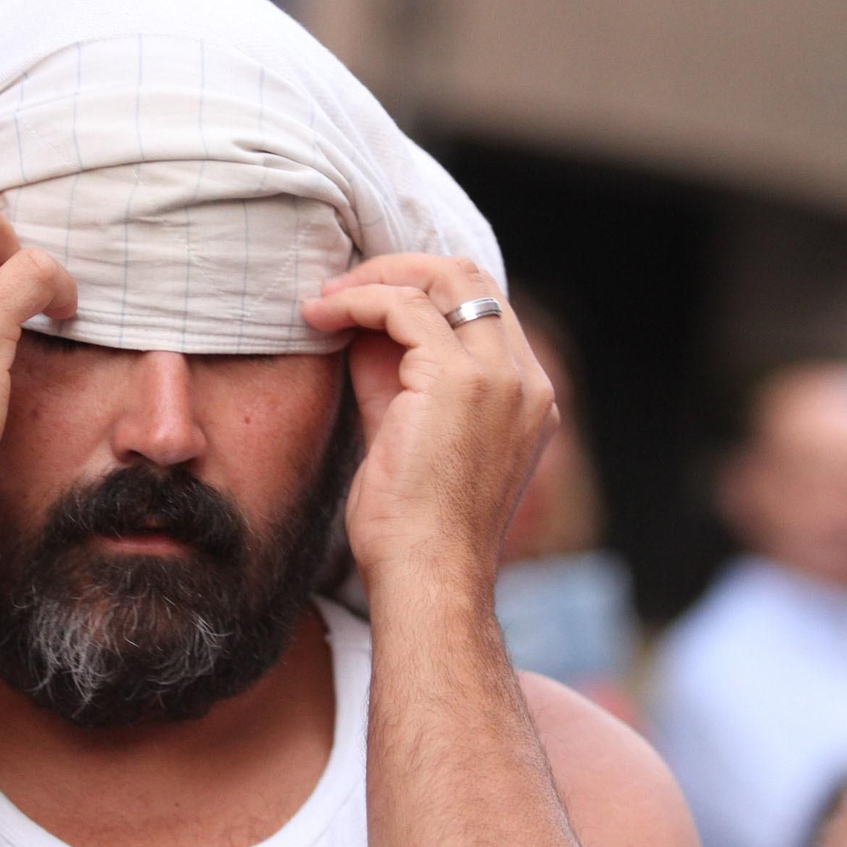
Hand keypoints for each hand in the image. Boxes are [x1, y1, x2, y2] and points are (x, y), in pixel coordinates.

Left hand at [300, 254, 555, 597]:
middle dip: (400, 269)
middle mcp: (527, 380)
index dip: (421, 290)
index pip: (482, 307)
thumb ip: (396, 376)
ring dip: (373, 280)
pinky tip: (319, 318)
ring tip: (324, 301)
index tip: (363, 302)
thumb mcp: (407, 433)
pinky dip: (358, 302)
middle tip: (341, 287)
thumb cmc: (411, 526)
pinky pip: (404, 308)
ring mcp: (500, 377)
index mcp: (527, 395)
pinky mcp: (460, 381)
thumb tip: (361, 325)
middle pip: (471, 277)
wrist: (425, 577)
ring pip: (442, 280)